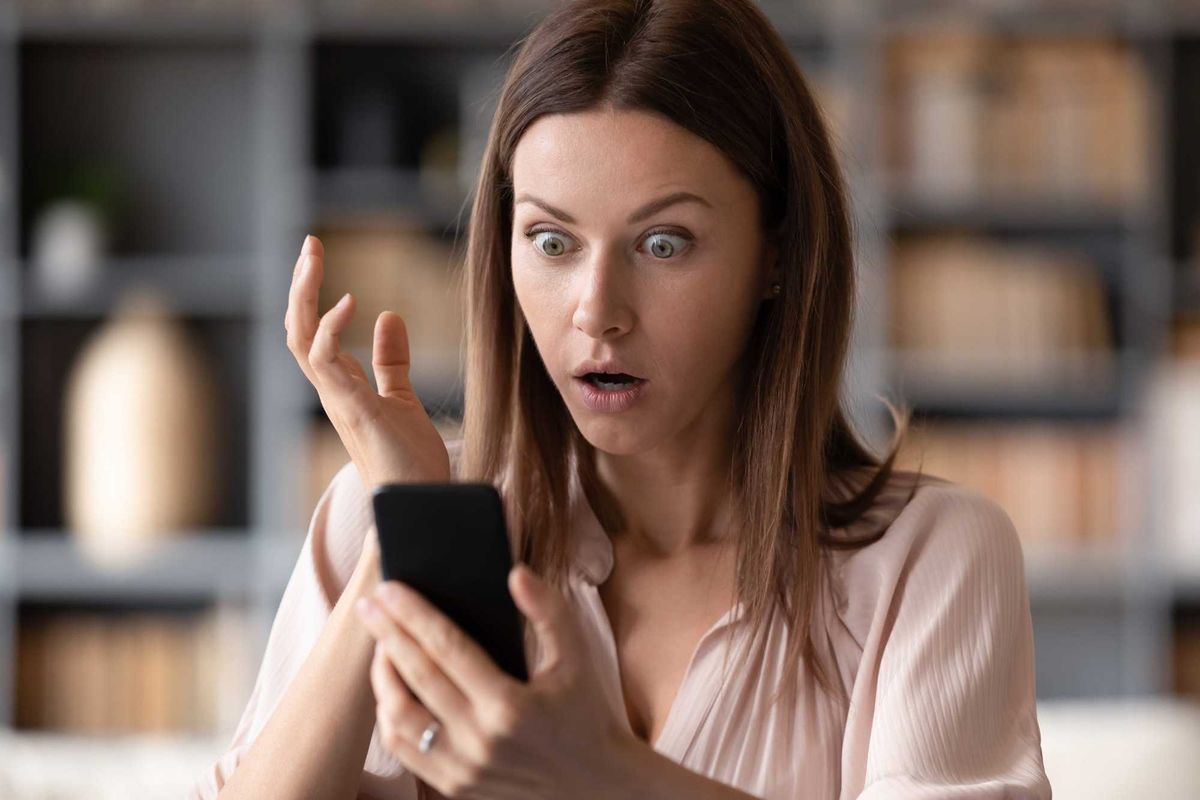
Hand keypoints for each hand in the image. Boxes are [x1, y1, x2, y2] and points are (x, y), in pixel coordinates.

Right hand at [284, 234, 451, 489]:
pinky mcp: (353, 411)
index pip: (313, 332)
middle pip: (298, 329)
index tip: (316, 254)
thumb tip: (388, 315)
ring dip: (304, 296)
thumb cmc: (409, 463)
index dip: (311, 294)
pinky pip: (326, 364)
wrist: (420, 506)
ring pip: (301, 340)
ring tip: (312, 258)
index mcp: (341, 387)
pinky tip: (347, 303)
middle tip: (309, 244)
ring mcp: (339, 401)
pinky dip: (330, 330)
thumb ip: (391, 361)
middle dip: (300, 285)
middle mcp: (332, 392)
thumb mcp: (403, 399)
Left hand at [355, 564, 631, 799]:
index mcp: (510, 705)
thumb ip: (549, 611)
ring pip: (398, 718)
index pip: (447, 648)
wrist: (595, 785)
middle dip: (387, 634)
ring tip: (381, 645)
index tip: (389, 588)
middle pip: (416, 677)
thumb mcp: (578, 657)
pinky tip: (392, 688)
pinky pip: (404, 749)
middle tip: (368, 604)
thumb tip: (515, 573)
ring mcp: (463, 769)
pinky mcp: (454, 786)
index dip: (414, 614)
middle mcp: (481, 741)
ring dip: (382, 677)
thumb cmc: (585, 712)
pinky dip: (389, 714)